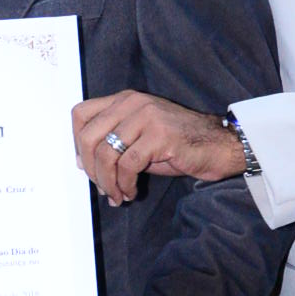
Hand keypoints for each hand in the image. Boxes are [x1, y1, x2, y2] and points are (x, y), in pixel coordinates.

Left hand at [73, 92, 247, 205]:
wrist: (218, 145)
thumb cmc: (178, 144)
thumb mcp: (139, 137)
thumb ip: (112, 143)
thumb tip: (81, 162)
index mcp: (124, 100)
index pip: (81, 114)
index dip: (76, 143)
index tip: (86, 165)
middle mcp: (132, 103)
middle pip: (88, 136)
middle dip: (90, 169)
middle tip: (101, 186)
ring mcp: (146, 117)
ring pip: (106, 153)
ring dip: (107, 182)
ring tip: (117, 194)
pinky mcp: (159, 135)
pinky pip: (128, 165)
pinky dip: (124, 184)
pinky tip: (131, 192)